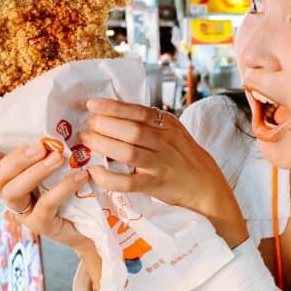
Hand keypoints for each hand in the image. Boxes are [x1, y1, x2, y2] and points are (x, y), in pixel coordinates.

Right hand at [0, 142, 91, 251]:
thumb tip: (52, 121)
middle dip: (15, 160)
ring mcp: (24, 212)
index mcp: (11, 179)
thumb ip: (48, 148)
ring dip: (35, 172)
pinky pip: (45, 205)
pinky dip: (62, 187)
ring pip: (13, 192)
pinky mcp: (41, 224)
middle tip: (40, 147)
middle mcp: (12, 195)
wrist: (94, 219)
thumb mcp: (59, 162)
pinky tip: (79, 175)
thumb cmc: (74, 184)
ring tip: (58, 158)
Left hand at [80, 99, 247, 246]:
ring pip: (129, 152)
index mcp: (168, 125)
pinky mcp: (155, 185)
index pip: (138, 112)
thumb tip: (113, 112)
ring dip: (103, 145)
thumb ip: (149, 123)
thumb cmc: (182, 156)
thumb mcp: (172, 132)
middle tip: (86, 125)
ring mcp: (160, 164)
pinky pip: (129, 182)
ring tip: (86, 141)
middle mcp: (165, 142)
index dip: (113, 107)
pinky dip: (110, 178)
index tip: (92, 105)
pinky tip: (95, 172)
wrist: (204, 184)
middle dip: (105, 126)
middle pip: (132, 130)